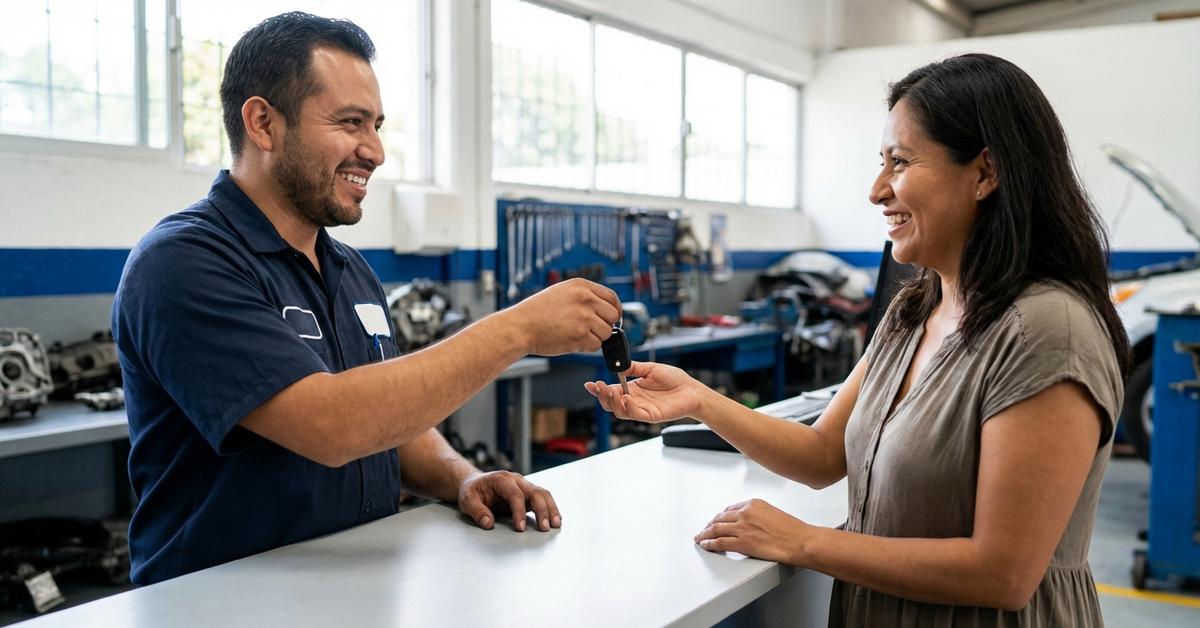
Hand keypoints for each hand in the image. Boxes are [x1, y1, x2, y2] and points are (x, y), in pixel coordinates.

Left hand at [458, 470, 560, 531]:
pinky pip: (543, 498)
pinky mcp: (527, 493)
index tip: (520, 528)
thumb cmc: (472, 491)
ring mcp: (524, 485)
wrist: (475, 484)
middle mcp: (516, 480)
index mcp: (501, 479)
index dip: (519, 511)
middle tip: (545, 527)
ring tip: (556, 524)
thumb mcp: (467, 501)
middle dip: (542, 510)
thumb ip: (477, 511)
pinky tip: (555, 519)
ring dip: (551, 508)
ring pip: (543, 493)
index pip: (515, 494)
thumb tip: (488, 523)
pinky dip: (550, 508)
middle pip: (534, 492)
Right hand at [505, 278, 620, 354]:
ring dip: (595, 337)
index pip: (612, 297)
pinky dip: (586, 347)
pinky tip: (572, 342)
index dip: (615, 310)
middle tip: (591, 330)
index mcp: (581, 286)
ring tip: (577, 335)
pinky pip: (595, 345)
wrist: (520, 327)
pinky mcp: (579, 335)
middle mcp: (585, 298)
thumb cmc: (537, 312)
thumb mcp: (561, 293)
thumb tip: (606, 309)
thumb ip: (584, 297)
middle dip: (605, 325)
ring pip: (606, 332)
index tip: (612, 318)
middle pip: (613, 315)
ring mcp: (583, 317)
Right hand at [584, 362, 708, 423]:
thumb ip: (634, 368)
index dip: (599, 389)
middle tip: (598, 387)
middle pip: (612, 403)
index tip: (590, 384)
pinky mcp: (651, 416)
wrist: (692, 390)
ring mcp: (642, 409)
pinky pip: (635, 414)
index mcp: (633, 389)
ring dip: (612, 402)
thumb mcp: (651, 369)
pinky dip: (628, 408)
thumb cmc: (675, 380)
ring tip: (610, 392)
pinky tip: (626, 398)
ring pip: (620, 411)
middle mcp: (635, 401)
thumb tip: (619, 364)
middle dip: (602, 396)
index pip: (612, 391)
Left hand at [693, 499, 809, 564]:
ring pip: (716, 529)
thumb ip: (758, 515)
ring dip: (705, 533)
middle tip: (704, 529)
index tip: (716, 520)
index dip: (720, 516)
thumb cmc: (793, 530)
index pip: (730, 509)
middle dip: (710, 524)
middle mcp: (745, 513)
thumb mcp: (773, 513)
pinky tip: (705, 545)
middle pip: (720, 518)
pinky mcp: (741, 543)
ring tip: (700, 538)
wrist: (799, 541)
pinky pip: (719, 542)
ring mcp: (742, 528)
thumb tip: (751, 523)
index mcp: (753, 504)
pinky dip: (709, 543)